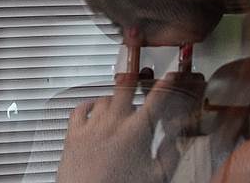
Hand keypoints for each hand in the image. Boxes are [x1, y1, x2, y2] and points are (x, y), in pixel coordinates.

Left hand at [56, 73, 202, 182]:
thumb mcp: (156, 176)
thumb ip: (170, 154)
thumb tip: (176, 139)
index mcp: (136, 132)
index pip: (156, 100)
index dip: (165, 86)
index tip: (169, 78)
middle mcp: (113, 123)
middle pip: (125, 89)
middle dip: (134, 81)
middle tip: (140, 79)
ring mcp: (91, 126)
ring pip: (104, 98)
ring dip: (114, 98)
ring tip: (120, 104)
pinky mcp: (73, 134)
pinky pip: (80, 109)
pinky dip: (89, 104)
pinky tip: (94, 107)